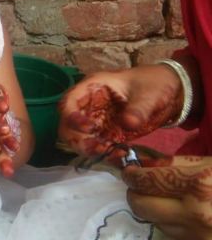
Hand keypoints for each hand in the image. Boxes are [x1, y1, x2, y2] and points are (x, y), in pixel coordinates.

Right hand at [58, 66, 181, 156]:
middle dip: (76, 138)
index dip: (72, 116)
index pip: (69, 102)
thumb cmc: (155, 83)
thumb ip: (139, 108)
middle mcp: (90, 104)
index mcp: (94, 87)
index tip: (89, 128)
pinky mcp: (106, 132)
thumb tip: (128, 124)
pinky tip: (119, 155)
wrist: (172, 91)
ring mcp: (97, 119)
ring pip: (78, 137)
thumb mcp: (150, 93)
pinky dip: (104, 153)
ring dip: (87, 148)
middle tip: (97, 148)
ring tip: (108, 152)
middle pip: (67, 124)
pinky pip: (97, 145)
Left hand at [123, 157, 211, 239]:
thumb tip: (149, 164)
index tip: (129, 169)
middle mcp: (194, 212)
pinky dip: (168, 220)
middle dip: (133, 192)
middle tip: (136, 183)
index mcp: (199, 184)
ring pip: (153, 220)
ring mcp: (197, 234)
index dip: (132, 173)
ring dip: (150, 207)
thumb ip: (181, 163)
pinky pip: (172, 232)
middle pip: (139, 204)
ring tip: (157, 196)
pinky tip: (178, 210)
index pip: (146, 180)